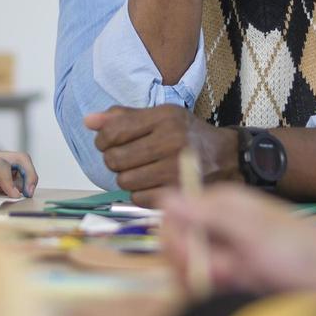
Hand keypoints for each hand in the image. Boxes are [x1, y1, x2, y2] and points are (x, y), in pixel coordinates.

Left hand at [0, 146, 37, 197]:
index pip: (1, 164)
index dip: (10, 180)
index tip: (14, 195)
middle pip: (18, 158)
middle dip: (29, 174)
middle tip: (29, 192)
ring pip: (17, 165)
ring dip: (23, 179)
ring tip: (17, 195)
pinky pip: (9, 174)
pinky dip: (14, 183)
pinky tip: (5, 193)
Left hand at [83, 106, 237, 205]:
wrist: (228, 158)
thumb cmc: (188, 135)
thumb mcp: (161, 116)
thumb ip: (124, 117)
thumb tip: (88, 121)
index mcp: (164, 117)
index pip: (113, 131)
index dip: (103, 140)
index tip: (110, 143)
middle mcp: (170, 141)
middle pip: (115, 159)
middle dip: (115, 161)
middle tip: (128, 159)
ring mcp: (175, 169)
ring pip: (124, 181)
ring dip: (128, 178)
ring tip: (142, 171)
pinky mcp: (178, 192)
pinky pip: (138, 198)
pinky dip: (140, 194)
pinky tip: (152, 184)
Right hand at [158, 183, 315, 292]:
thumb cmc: (300, 250)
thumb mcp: (253, 232)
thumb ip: (209, 216)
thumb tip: (166, 198)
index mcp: (220, 206)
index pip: (172, 223)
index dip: (177, 244)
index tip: (194, 259)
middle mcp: (219, 228)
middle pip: (179, 252)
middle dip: (195, 268)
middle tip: (227, 273)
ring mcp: (227, 256)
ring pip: (192, 275)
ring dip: (208, 285)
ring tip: (240, 282)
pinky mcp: (236, 281)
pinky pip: (209, 292)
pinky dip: (220, 296)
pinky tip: (242, 293)